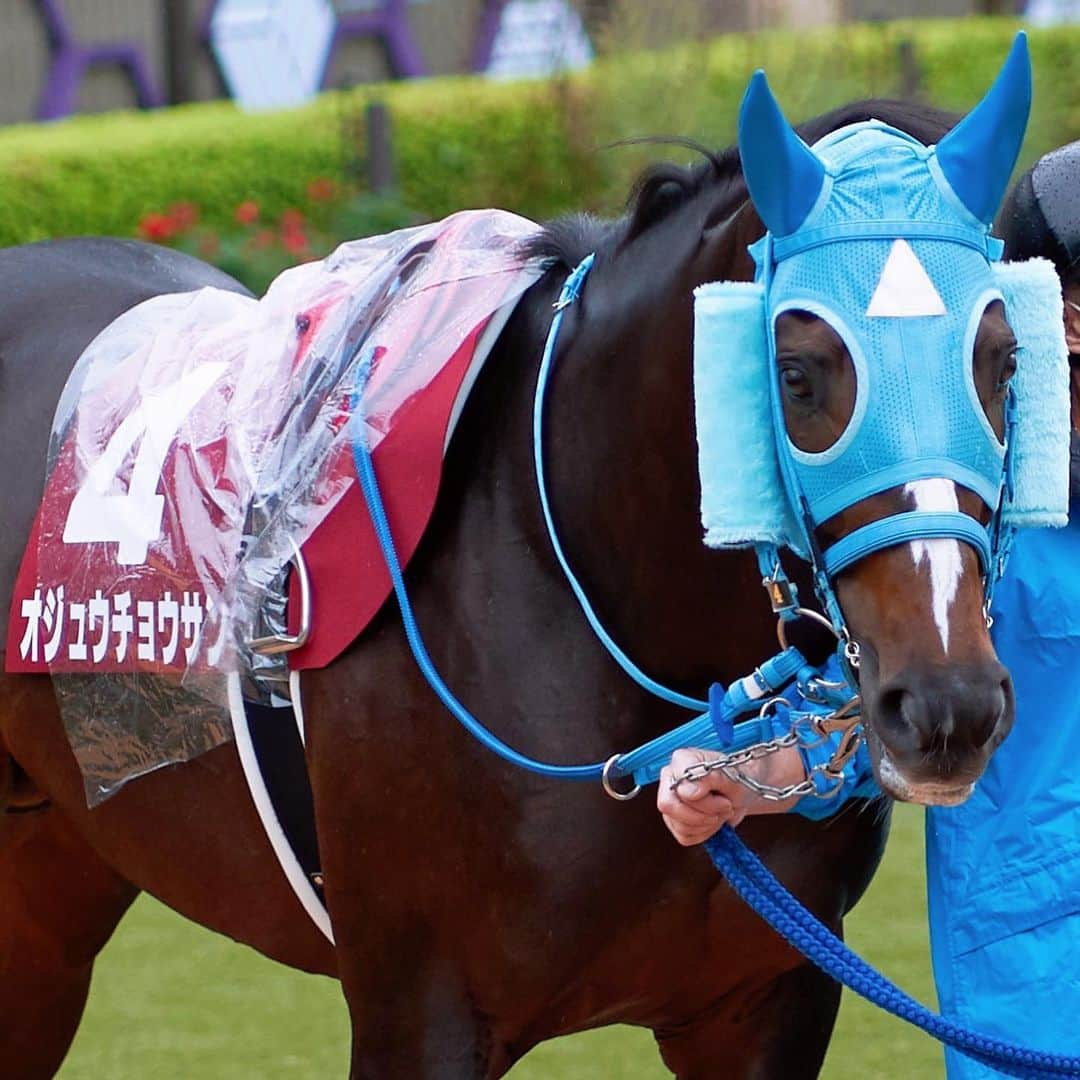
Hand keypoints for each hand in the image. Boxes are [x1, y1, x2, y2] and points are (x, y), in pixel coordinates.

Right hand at [657, 746, 807, 845]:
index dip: (697, 796)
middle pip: (669, 806)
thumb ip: (710, 779)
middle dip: (703, 813)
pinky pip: (685, 836)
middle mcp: (670, 778)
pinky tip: (714, 820)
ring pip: (679, 825)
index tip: (719, 795)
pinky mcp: (675, 822)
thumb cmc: (738, 780)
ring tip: (721, 810)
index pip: (676, 783)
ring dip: (708, 824)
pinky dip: (705, 833)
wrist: (744, 794)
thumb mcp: (733, 777)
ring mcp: (670, 801)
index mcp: (682, 760)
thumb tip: (688, 791)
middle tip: (725, 806)